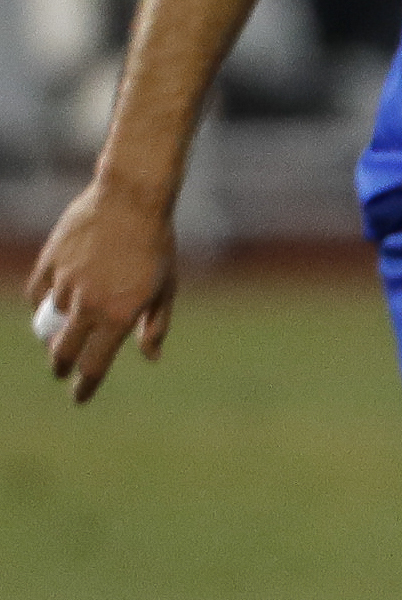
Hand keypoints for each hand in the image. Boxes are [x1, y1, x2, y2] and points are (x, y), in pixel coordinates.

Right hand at [25, 174, 177, 402]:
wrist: (131, 201)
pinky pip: (37, 292)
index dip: (85, 386)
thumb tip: (150, 357)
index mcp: (120, 316)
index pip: (95, 364)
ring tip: (63, 328)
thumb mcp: (165, 289)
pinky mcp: (50, 262)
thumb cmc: (156, 247)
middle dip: (60, 365)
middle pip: (63, 351)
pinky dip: (42, 301)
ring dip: (55, 328)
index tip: (79, 398)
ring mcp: (66, 283)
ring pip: (50, 320)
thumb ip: (155, 327)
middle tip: (61, 370)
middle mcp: (89, 305)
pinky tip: (50, 302)